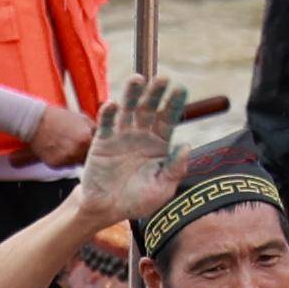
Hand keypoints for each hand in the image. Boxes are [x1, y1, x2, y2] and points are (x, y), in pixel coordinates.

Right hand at [25, 98, 98, 169]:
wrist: (35, 121)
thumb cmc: (59, 118)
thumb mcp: (83, 120)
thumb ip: (96, 130)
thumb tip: (108, 137)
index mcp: (86, 139)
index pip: (100, 151)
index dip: (99, 149)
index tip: (99, 149)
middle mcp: (76, 151)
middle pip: (88, 159)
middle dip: (87, 154)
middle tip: (80, 145)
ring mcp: (65, 159)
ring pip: (77, 163)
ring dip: (75, 157)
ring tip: (67, 144)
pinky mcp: (55, 164)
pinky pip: (65, 165)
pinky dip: (64, 159)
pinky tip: (59, 148)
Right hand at [70, 75, 185, 222]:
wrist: (108, 209)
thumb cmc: (139, 199)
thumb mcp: (163, 187)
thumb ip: (175, 168)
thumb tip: (186, 146)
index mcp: (160, 143)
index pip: (169, 118)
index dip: (174, 104)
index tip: (181, 88)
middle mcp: (142, 135)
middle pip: (150, 109)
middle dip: (155, 93)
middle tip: (162, 78)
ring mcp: (121, 136)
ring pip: (128, 110)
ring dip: (131, 94)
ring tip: (137, 79)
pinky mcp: (102, 142)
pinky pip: (106, 125)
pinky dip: (109, 114)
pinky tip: (112, 104)